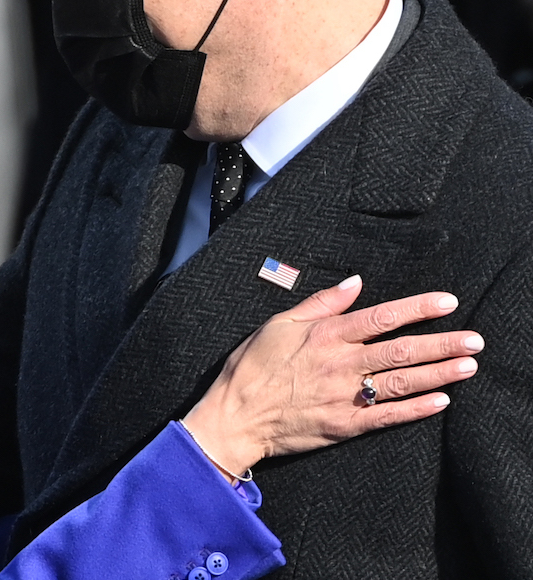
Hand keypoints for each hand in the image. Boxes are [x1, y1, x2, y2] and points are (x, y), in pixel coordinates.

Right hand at [182, 275, 482, 480]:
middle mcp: (341, 363)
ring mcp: (346, 396)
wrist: (235, 416)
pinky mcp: (346, 425)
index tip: (447, 302)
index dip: (418, 309)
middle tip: (474, 340)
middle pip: (402, 350)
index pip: (382, 317)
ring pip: (402, 381)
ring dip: (439, 374)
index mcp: (326, 335)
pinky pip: (389, 416)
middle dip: (443, 343)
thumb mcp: (279, 324)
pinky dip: (417, 409)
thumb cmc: (251, 367)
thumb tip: (353, 283)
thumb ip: (320, 303)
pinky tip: (441, 401)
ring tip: (468, 366)